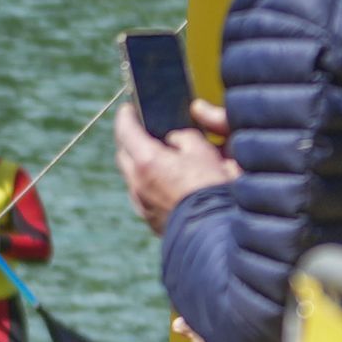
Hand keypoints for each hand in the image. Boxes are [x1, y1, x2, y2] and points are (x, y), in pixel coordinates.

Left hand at [114, 99, 237, 232]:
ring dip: (140, 165)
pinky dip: (149, 183)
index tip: (128, 108)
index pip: (125, 130)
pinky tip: (168, 182)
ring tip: (160, 157)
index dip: (126, 116)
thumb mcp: (204, 152)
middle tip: (143, 130)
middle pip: (124, 155)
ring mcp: (141, 204)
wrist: (216, 233)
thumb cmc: (213, 188)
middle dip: (130, 140)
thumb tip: (174, 140)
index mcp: (146, 161)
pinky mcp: (150, 220)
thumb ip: (184, 138)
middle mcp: (137, 183)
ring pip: (133, 177)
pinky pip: (143, 195)